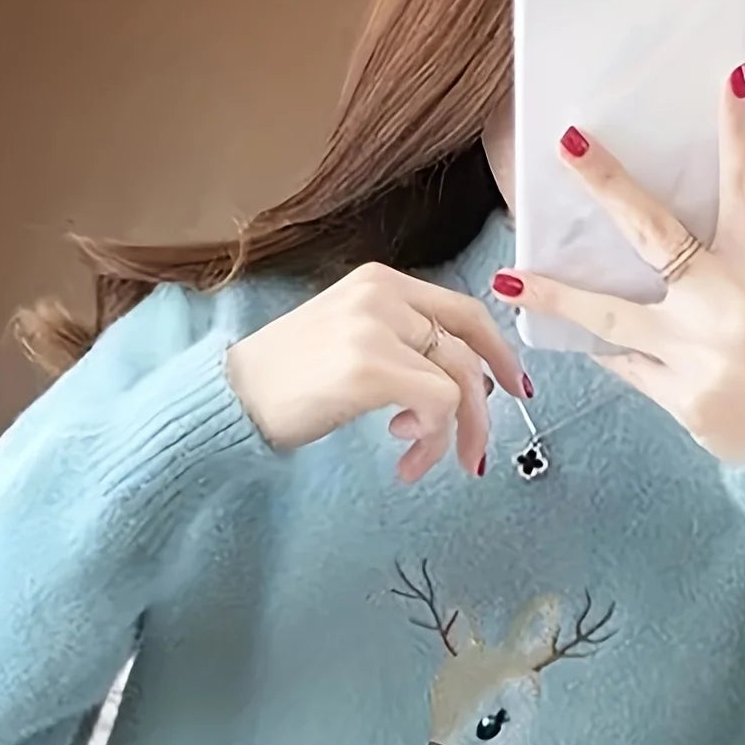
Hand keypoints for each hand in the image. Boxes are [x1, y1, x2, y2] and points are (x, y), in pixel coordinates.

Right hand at [226, 262, 528, 480]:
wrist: (231, 399)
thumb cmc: (287, 382)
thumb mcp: (350, 341)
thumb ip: (403, 343)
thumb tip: (462, 382)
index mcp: (380, 282)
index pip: (463, 309)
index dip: (498, 351)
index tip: (514, 389)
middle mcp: (383, 294)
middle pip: (469, 349)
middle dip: (483, 410)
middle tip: (476, 454)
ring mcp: (376, 327)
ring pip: (460, 380)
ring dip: (452, 434)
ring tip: (417, 462)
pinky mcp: (370, 367)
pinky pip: (438, 404)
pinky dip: (431, 438)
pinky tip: (401, 454)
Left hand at [491, 68, 744, 467]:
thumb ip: (727, 266)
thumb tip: (666, 238)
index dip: (739, 132)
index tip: (728, 79)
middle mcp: (725, 304)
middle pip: (657, 237)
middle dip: (610, 187)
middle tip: (569, 145)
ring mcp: (696, 352)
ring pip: (611, 317)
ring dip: (557, 296)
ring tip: (509, 279)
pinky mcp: (678, 396)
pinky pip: (625, 365)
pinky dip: (605, 351)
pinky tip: (575, 339)